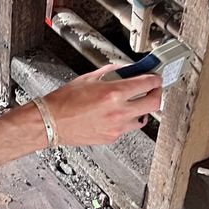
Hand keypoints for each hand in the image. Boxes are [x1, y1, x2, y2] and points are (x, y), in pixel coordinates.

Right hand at [43, 64, 161, 146]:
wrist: (51, 121)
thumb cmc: (64, 101)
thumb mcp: (87, 79)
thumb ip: (108, 73)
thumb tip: (121, 70)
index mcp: (113, 93)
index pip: (147, 83)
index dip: (154, 78)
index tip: (154, 76)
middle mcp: (119, 111)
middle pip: (154, 103)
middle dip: (157, 93)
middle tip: (153, 89)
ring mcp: (117, 127)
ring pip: (144, 118)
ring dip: (142, 109)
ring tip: (134, 103)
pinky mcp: (112, 137)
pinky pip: (128, 128)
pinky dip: (127, 120)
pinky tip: (118, 114)